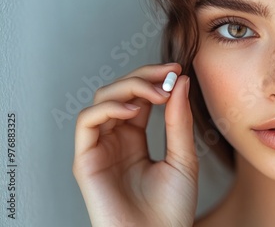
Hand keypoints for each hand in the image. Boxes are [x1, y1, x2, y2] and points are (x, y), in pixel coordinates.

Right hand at [73, 63, 197, 226]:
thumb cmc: (172, 208)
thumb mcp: (183, 156)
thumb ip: (178, 120)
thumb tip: (180, 82)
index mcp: (136, 139)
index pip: (139, 98)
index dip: (155, 79)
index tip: (177, 70)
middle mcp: (116, 140)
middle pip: (120, 93)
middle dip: (144, 77)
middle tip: (168, 75)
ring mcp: (101, 148)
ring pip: (102, 100)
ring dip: (128, 88)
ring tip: (157, 92)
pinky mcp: (86, 161)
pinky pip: (87, 122)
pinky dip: (107, 109)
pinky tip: (133, 111)